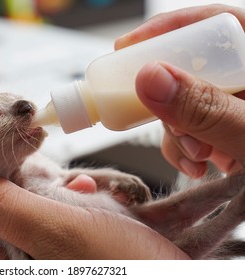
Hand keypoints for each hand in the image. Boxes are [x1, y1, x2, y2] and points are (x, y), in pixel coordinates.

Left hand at [0, 177, 189, 259]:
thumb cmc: (128, 270)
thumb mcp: (61, 235)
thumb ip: (9, 211)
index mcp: (15, 270)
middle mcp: (33, 264)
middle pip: (4, 216)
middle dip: (15, 183)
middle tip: (18, 152)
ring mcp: (58, 254)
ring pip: (35, 211)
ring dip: (49, 187)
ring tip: (68, 178)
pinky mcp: (82, 243)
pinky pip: (64, 213)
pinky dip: (73, 196)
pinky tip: (88, 190)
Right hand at [115, 4, 244, 176]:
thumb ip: (207, 109)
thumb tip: (151, 78)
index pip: (216, 24)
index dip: (168, 30)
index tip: (127, 47)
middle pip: (192, 69)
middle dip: (175, 105)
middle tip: (178, 129)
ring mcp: (237, 106)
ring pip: (184, 103)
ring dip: (179, 133)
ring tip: (198, 159)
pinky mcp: (228, 129)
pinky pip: (191, 129)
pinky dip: (185, 148)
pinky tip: (200, 166)